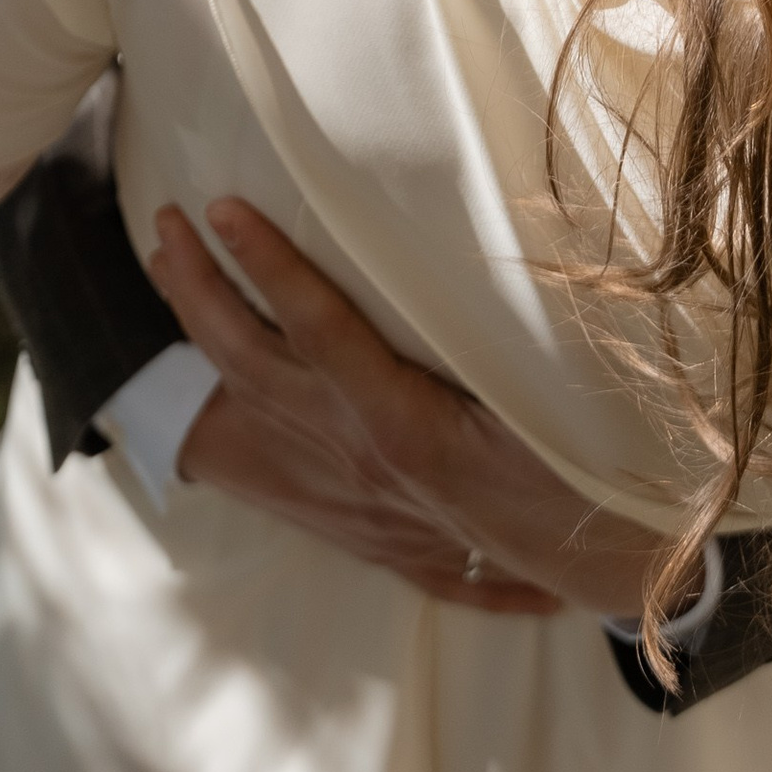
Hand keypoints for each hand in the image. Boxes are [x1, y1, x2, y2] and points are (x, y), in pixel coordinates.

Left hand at [149, 197, 682, 619]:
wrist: (604, 565)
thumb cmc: (593, 469)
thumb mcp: (552, 397)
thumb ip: (505, 337)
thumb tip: (496, 237)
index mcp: (406, 426)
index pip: (318, 328)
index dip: (268, 264)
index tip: (225, 205)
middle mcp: (362, 454)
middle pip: (253, 362)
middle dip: (200, 289)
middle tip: (167, 222)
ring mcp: (351, 485)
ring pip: (254, 401)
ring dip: (204, 331)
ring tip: (172, 265)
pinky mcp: (359, 508)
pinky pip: (274, 461)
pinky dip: (228, 422)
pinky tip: (201, 391)